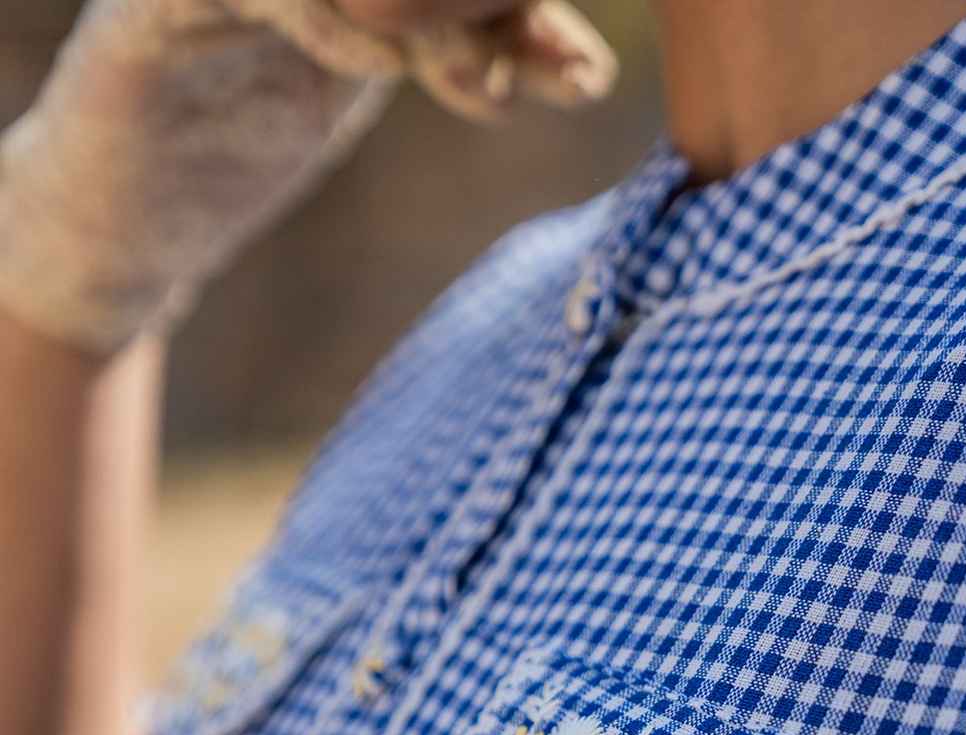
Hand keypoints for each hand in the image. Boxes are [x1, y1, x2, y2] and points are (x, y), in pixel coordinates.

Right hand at [0, 0, 616, 354]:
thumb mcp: (360, 86)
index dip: (520, 8)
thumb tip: (585, 67)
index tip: (579, 74)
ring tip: (484, 86)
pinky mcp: (156, 14)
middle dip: (491, 1)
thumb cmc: (239, 147)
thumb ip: (454, 54)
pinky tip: (379, 69)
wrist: (122, 223)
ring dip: (428, 12)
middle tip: (548, 67)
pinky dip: (327, 20)